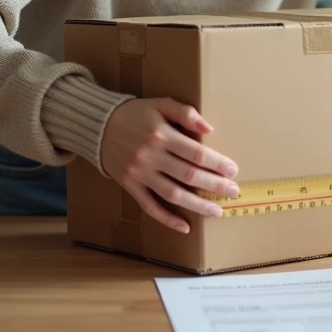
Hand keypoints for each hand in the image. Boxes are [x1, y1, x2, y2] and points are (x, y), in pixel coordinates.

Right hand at [100, 98, 238, 233]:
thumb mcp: (160, 104)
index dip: (218, 163)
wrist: (98, 126)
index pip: (196, 153)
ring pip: (173, 195)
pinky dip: (167, 219)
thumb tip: (209, 128)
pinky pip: (150, 207)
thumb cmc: (135, 114)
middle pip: (189, 176)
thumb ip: (185, 113)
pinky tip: (185, 226)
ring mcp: (139, 174)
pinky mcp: (130, 186)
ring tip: (217, 211)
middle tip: (233, 191)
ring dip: (197, 205)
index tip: (233, 170)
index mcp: (161, 135)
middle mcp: (151, 156)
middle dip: (215, 185)